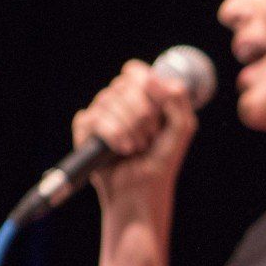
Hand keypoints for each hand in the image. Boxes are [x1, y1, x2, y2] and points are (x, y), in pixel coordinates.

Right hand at [71, 59, 197, 210]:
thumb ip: (178, 100)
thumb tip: (153, 77)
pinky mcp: (84, 129)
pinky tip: (122, 150)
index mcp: (141, 96)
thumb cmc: (161, 162)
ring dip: (131, 129)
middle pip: (124, 84)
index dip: (148, 87)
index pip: (137, 72)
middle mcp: (118, 101)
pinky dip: (114, 135)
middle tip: (151, 138)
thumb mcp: (182, 129)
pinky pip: (95, 117)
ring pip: (109, 100)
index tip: (160, 112)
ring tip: (137, 148)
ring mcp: (100, 113)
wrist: (141, 193)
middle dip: (145, 114)